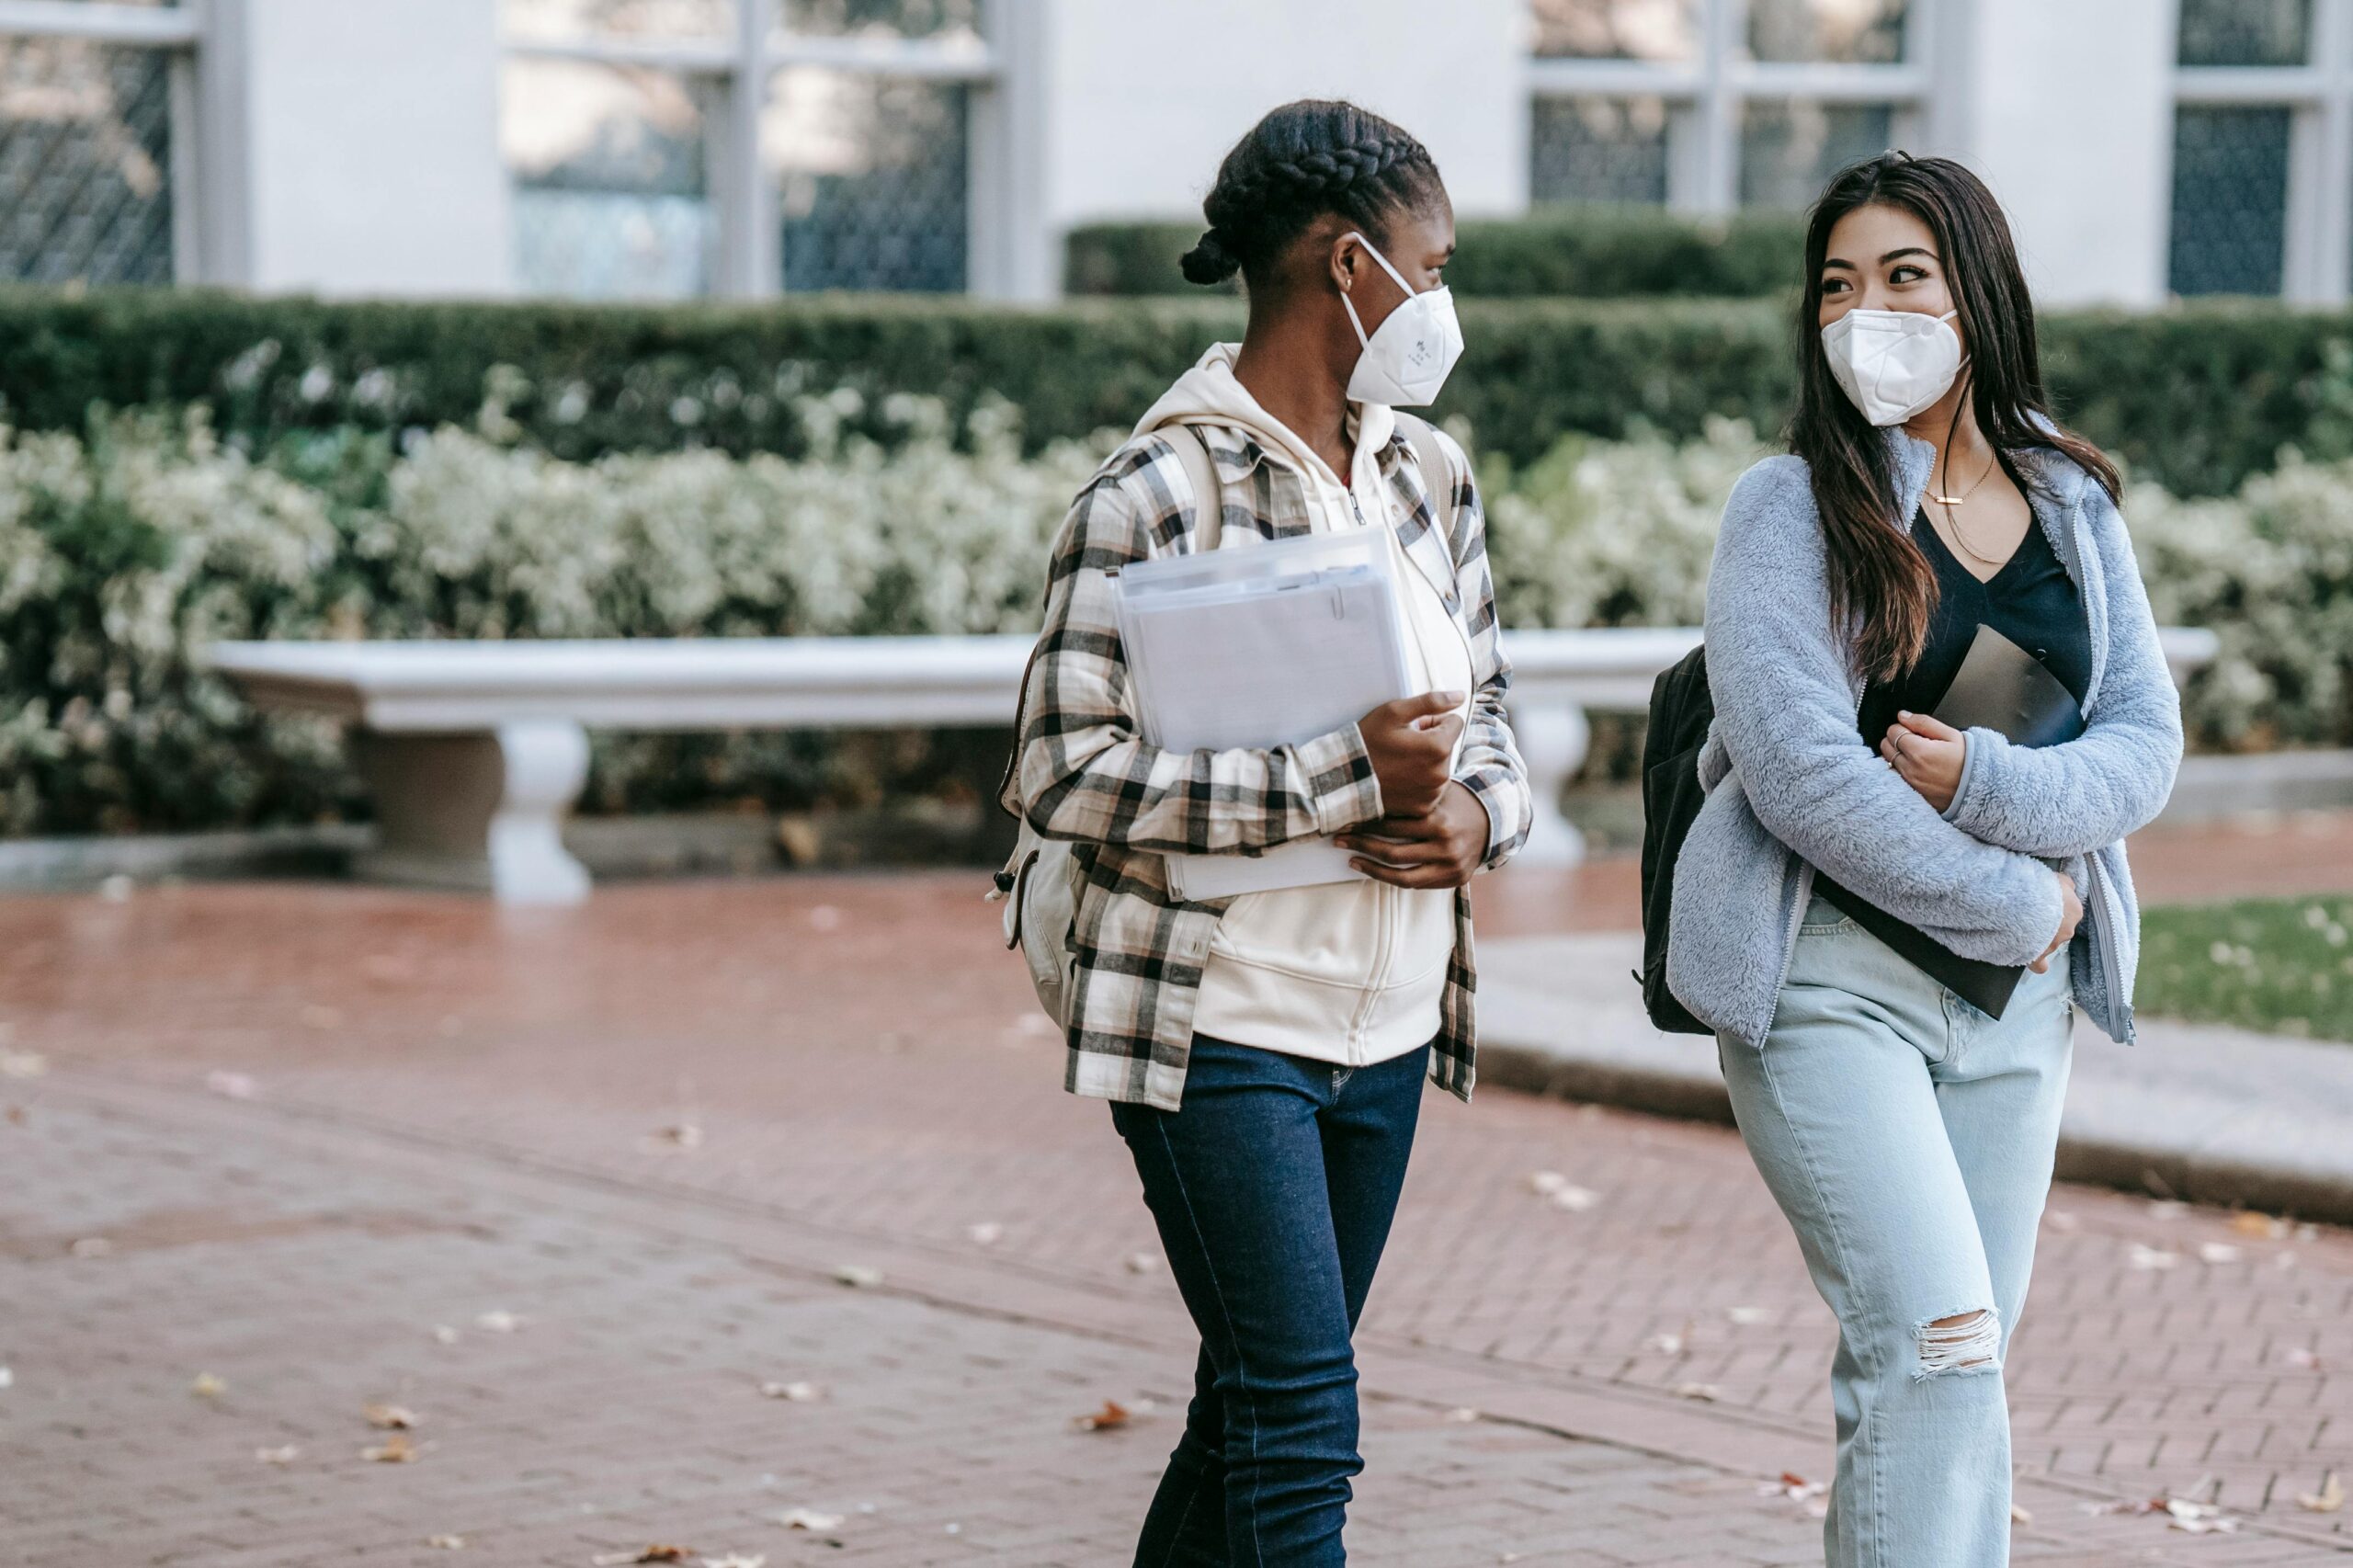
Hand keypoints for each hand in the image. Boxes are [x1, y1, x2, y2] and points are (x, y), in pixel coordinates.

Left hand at [1337, 782, 1488, 890]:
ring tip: (1352, 859)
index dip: (1364, 826)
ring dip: (1371, 868)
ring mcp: (1449, 865)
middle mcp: (1444, 844)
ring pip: (1401, 875)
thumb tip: (1366, 792)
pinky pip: (1415, 884)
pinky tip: (1374, 871)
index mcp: (1438, 819)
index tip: (1344, 823)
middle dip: (1361, 846)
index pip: (1392, 826)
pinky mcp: (1453, 879)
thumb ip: (1410, 797)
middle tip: (1338, 840)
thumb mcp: (1437, 793)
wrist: (1493, 821)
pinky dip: (1391, 879)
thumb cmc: (1456, 802)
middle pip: (1392, 851)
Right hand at [1358, 691, 1464, 819]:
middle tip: (1402, 745)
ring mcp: (1433, 793)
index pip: (1455, 723)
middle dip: (1430, 742)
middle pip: (1447, 746)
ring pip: (1440, 767)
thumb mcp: (1394, 712)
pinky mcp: (1424, 807)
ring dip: (1426, 762)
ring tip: (1399, 762)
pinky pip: (1431, 788)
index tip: (1414, 727)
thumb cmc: (1367, 743)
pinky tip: (1400, 778)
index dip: (1434, 720)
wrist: (1345, 780)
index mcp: (1438, 747)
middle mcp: (1441, 773)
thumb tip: (1459, 696)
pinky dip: (1420, 781)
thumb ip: (1431, 701)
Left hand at [1881, 710, 1965, 812]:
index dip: (1903, 727)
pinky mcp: (1911, 794)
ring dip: (1898, 755)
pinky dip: (1901, 770)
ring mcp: (1909, 783)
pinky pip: (1896, 777)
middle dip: (1896, 739)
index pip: (1893, 731)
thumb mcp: (1951, 735)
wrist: (1982, 789)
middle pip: (1886, 746)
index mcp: (1919, 751)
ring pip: (1888, 762)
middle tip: (1915, 741)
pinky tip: (1917, 768)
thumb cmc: (1970, 762)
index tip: (1914, 730)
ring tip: (1919, 755)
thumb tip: (1903, 716)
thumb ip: (1924, 723)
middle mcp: (1910, 769)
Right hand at [2030, 869, 2081, 973]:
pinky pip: (2040, 964)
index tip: (2041, 901)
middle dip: (2048, 924)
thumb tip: (2068, 887)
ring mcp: (2054, 944)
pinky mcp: (2038, 955)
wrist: (2025, 904)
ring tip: (2020, 927)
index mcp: (2074, 910)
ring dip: (2039, 937)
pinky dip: (2037, 963)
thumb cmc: (2041, 888)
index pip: (2068, 910)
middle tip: (2029, 913)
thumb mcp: (2057, 878)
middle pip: (2059, 928)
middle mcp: (2068, 929)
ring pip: (2049, 942)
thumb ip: (2065, 884)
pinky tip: (2030, 960)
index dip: (2054, 906)